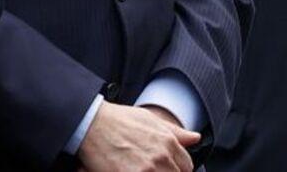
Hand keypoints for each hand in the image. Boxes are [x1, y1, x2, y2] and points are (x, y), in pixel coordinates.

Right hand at [78, 102, 200, 171]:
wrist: (91, 123)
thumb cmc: (118, 120)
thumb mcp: (150, 119)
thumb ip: (175, 132)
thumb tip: (195, 137)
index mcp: (168, 142)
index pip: (187, 166)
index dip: (178, 168)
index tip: (169, 167)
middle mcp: (160, 158)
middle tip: (150, 167)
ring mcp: (146, 170)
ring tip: (140, 167)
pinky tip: (130, 170)